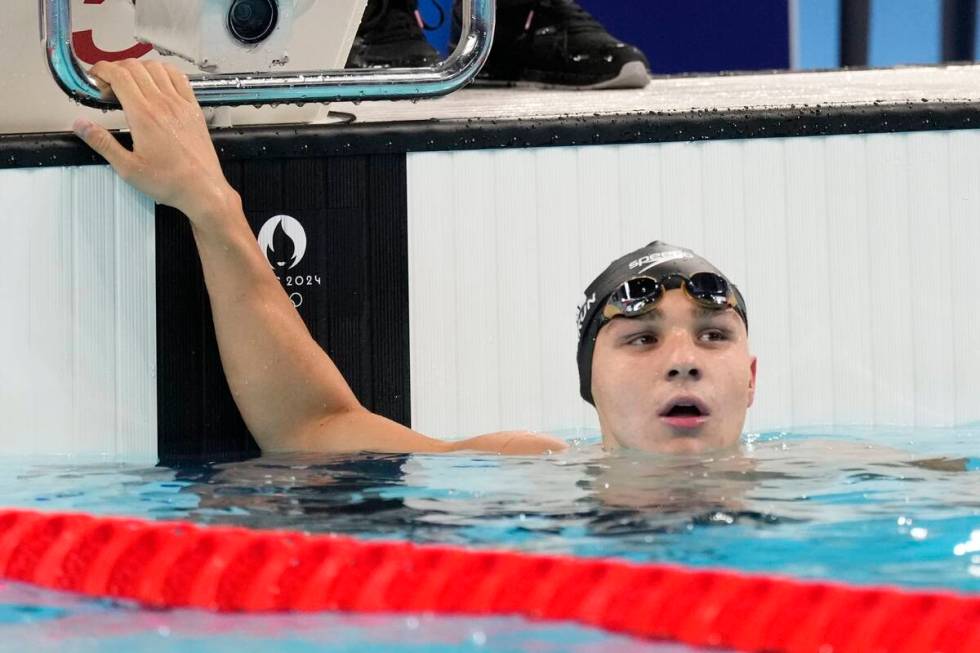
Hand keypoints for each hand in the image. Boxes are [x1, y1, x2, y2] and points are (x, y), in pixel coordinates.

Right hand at [73, 59, 237, 224]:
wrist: (203, 189)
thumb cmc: (170, 181)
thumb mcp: (127, 168)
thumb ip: (102, 143)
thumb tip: (81, 125)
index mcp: (144, 115)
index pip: (119, 75)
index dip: (101, 70)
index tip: (94, 77)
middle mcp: (163, 104)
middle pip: (135, 67)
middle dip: (115, 69)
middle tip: (108, 86)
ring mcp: (181, 104)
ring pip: (157, 67)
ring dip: (139, 68)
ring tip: (130, 83)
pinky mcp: (194, 108)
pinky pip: (179, 77)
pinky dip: (164, 71)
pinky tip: (158, 82)